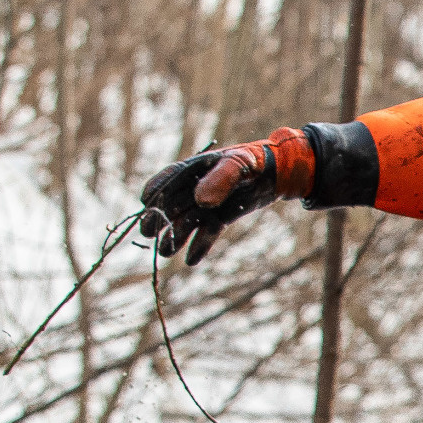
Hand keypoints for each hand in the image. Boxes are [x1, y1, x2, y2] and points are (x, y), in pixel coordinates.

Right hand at [135, 130, 314, 263]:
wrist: (276, 173)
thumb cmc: (254, 162)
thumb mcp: (238, 165)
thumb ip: (220, 179)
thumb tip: (200, 202)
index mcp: (195, 168)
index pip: (170, 179)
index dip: (157, 189)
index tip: (145, 203)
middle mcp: (197, 187)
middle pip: (173, 204)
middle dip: (159, 219)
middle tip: (146, 234)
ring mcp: (208, 203)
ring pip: (187, 221)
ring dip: (176, 237)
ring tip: (165, 253)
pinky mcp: (221, 216)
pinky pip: (207, 232)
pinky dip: (200, 246)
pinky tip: (190, 261)